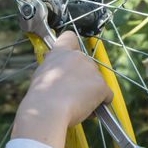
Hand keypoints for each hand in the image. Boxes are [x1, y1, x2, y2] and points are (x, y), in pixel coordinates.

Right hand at [11, 31, 112, 147]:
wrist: (47, 109)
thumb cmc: (41, 96)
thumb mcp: (41, 75)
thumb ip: (52, 68)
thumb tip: (55, 71)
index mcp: (61, 52)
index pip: (69, 37)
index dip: (71, 47)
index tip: (69, 58)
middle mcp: (78, 57)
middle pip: (87, 64)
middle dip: (83, 77)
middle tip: (72, 93)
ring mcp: (92, 70)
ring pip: (97, 81)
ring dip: (91, 92)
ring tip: (77, 105)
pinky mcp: (102, 85)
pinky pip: (107, 95)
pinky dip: (101, 102)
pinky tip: (89, 110)